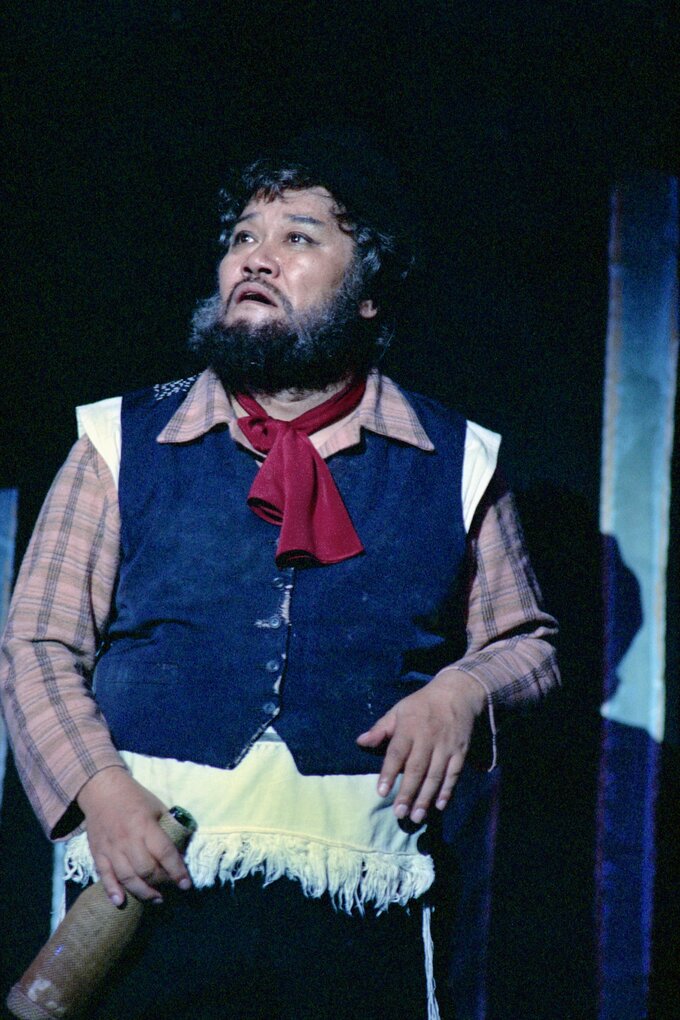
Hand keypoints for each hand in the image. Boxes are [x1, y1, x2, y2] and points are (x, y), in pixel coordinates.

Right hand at [76, 766, 191, 905]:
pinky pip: (104, 876)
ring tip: (156, 898)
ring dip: (143, 892)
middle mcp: (128, 839)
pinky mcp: (98, 853)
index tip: (186, 884)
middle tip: (170, 887)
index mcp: (145, 825)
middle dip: (161, 883)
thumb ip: (169, 828)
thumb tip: (182, 849)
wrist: (102, 790)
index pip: (164, 853)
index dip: (177, 871)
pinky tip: (121, 902)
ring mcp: (111, 848)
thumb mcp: (157, 806)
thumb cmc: (134, 797)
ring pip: (127, 878)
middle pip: (146, 870)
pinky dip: (112, 890)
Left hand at [356, 670, 485, 823]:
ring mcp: (446, 746)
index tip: (381, 792)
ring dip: (426, 797)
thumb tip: (360, 742)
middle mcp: (428, 738)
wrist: (457, 693)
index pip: (397, 752)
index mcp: (409, 728)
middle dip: (408, 792)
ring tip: (416, 816)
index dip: (389, 773)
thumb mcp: (398, 710)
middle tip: (399, 813)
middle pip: (417, 769)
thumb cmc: (421, 705)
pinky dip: (447, 790)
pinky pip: (454, 774)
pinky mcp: (460, 752)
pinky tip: (439, 806)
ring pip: (435, 775)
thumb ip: (380, 729)